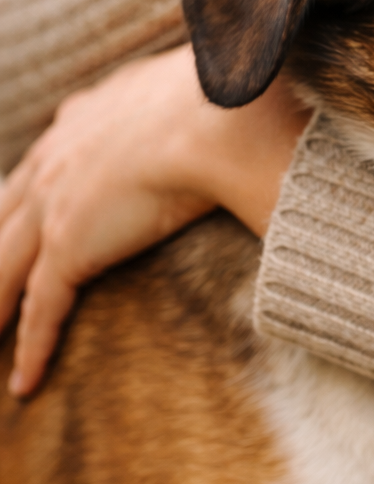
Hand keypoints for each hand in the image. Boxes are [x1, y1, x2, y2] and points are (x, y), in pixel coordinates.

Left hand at [0, 45, 309, 396]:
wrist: (221, 123)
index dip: (26, 203)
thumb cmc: (230, 106)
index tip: (22, 223)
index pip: (41, 168)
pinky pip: (42, 307)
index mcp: (84, 120)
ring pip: (5, 266)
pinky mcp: (69, 245)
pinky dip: (33, 347)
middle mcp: (55, 159)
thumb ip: (194, 120)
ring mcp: (54, 204)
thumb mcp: (199, 100)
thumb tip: (241, 125)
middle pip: (5, 218)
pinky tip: (24, 383)